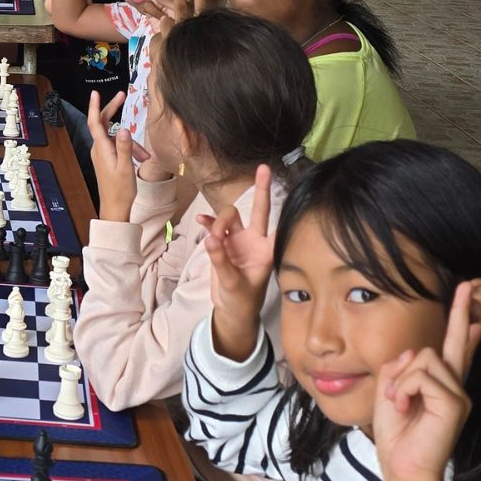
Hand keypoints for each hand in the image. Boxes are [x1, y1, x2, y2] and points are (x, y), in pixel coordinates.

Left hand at [84, 92, 148, 221]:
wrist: (115, 208)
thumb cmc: (120, 190)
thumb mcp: (125, 167)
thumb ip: (124, 147)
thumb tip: (123, 128)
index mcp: (101, 149)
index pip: (95, 123)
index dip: (94, 106)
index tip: (95, 93)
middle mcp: (99, 149)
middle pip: (104, 124)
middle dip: (113, 110)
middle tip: (122, 96)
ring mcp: (102, 154)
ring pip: (117, 138)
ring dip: (132, 143)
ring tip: (145, 158)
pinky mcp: (107, 160)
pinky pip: (118, 147)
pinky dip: (129, 150)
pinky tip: (140, 160)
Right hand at [198, 165, 274, 354]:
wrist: (232, 311)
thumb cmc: (242, 301)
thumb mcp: (232, 283)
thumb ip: (221, 260)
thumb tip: (209, 238)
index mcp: (266, 250)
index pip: (276, 225)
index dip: (280, 208)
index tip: (281, 188)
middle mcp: (255, 241)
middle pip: (258, 211)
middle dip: (261, 189)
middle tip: (263, 169)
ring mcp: (239, 242)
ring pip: (230, 218)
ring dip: (218, 221)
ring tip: (211, 237)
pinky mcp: (224, 245)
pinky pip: (214, 228)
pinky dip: (207, 223)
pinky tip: (199, 222)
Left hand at [375, 283, 480, 480]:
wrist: (404, 470)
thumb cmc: (397, 436)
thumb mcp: (389, 394)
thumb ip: (398, 369)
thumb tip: (413, 353)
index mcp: (439, 384)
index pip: (454, 348)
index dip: (461, 323)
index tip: (469, 300)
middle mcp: (454, 385)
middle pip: (454, 342)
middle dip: (459, 312)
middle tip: (465, 286)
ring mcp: (458, 393)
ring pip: (423, 357)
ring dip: (400, 379)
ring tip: (399, 403)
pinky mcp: (455, 403)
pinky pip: (421, 376)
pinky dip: (403, 390)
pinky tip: (404, 408)